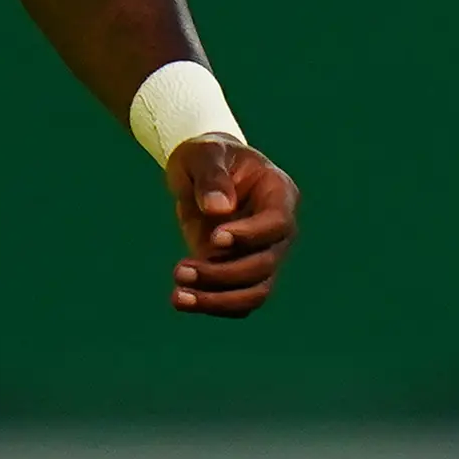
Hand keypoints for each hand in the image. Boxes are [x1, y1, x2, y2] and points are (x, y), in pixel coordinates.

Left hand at [165, 137, 295, 318]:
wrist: (201, 171)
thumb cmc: (207, 156)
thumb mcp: (205, 154)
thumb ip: (212, 177)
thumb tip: (218, 209)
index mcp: (278, 194)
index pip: (277, 224)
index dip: (249, 235)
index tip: (215, 238)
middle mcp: (277, 230)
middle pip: (265, 264)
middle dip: (224, 273)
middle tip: (180, 270)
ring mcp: (262, 253)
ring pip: (256, 291)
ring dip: (219, 299)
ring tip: (179, 296)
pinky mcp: (240, 269)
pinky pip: (238, 299)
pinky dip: (213, 304)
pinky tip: (181, 300)